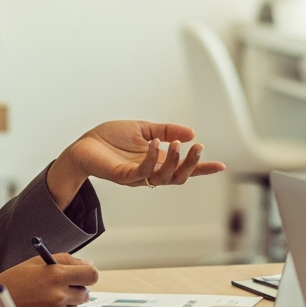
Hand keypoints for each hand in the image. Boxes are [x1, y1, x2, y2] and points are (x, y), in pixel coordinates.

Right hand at [0, 255, 98, 306]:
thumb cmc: (13, 280)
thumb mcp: (37, 262)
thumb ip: (66, 260)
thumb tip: (88, 264)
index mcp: (57, 274)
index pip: (91, 275)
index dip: (88, 275)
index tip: (83, 275)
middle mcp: (58, 294)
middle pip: (85, 294)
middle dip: (77, 290)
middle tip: (61, 287)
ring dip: (66, 303)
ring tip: (45, 298)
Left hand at [46, 121, 227, 206]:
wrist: (84, 144)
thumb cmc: (110, 138)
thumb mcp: (144, 129)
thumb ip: (167, 130)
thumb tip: (191, 133)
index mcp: (157, 162)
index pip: (184, 168)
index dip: (202, 168)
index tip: (221, 166)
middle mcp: (150, 172)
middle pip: (179, 177)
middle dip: (192, 165)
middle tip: (199, 148)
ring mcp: (137, 176)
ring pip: (163, 177)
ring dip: (173, 160)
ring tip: (175, 143)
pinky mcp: (123, 175)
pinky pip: (142, 171)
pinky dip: (152, 157)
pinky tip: (155, 143)